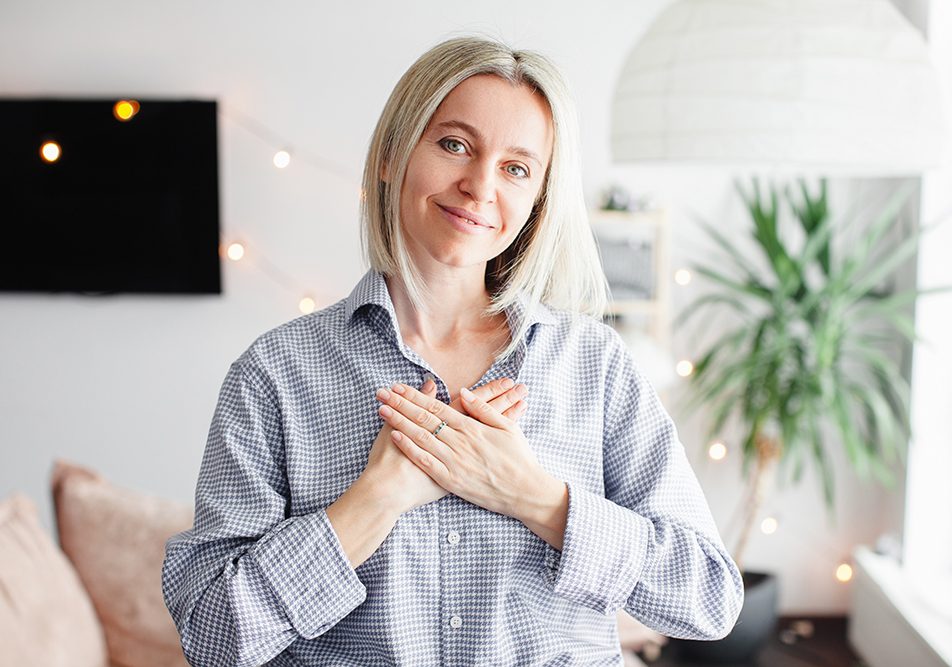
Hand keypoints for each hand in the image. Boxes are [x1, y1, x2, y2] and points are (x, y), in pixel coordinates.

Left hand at [364, 377, 528, 513]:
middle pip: (424, 418)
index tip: (399, 387)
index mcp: (472, 427)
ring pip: (421, 437)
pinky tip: (394, 437)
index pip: (438, 407)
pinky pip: (425, 462)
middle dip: (401, 404)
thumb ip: (485, 410)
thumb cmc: (519, 458)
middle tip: (382, 392)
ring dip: (399, 422)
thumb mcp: (508, 428)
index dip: (416, 395)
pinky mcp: (451, 480)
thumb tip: (465, 392)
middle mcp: (460, 442)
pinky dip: (409, 448)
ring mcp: (454, 461)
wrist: (525, 492)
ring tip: (382, 409)